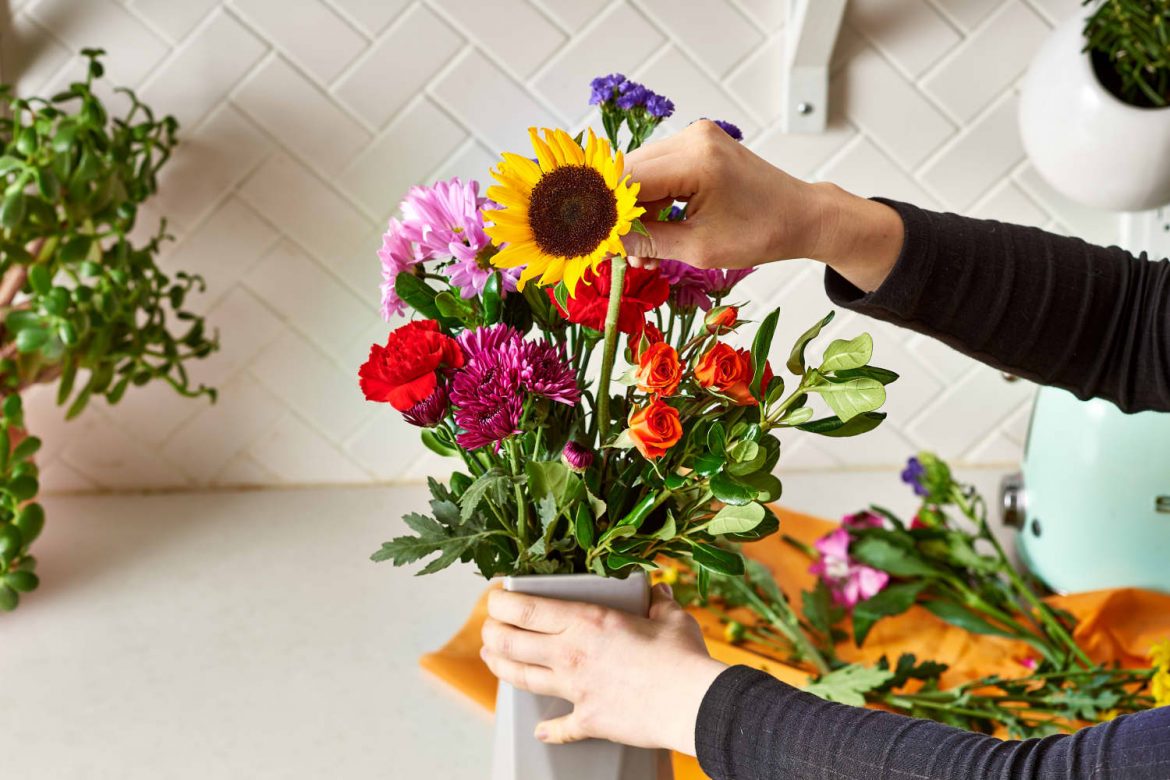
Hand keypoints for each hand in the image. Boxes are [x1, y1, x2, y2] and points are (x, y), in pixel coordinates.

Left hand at [480, 582, 726, 754]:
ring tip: (491, 658)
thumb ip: (659, 602)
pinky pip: (559, 728)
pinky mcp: (588, 719)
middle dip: (491, 633)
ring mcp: (575, 689)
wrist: (693, 702)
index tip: (494, 597)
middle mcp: (571, 653)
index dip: (500, 602)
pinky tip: (541, 730)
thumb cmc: (682, 656)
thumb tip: (658, 590)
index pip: (525, 608)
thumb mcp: (671, 617)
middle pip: (509, 642)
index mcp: (586, 621)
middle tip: (489, 628)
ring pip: (521, 678)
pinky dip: (548, 730)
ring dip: (499, 667)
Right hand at [620, 119, 903, 292]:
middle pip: (627, 173)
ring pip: (639, 172)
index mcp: (695, 160)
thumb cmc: (760, 235)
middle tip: (615, 252)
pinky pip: (658, 170)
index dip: (601, 211)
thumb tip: (603, 242)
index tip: (586, 238)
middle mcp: (691, 137)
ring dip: (634, 211)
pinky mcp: (698, 143)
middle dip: (617, 213)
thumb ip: (647, 241)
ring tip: (644, 253)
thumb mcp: (698, 248)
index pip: (626, 181)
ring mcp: (695, 136)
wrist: (801, 216)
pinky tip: (656, 232)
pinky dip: (652, 200)